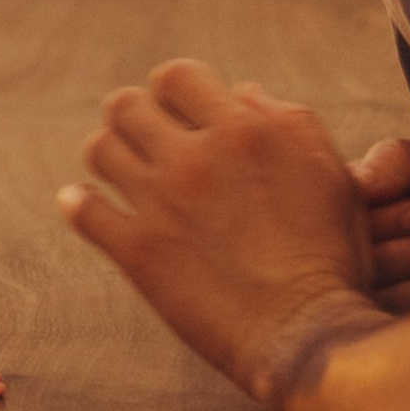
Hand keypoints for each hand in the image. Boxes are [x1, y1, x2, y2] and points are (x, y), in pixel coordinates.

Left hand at [57, 59, 375, 400]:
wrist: (307, 333)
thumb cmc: (330, 255)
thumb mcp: (331, 173)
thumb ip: (287, 120)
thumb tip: (243, 93)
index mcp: (243, 130)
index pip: (177, 76)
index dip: (174, 91)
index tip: (178, 111)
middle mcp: (195, 157)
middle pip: (125, 106)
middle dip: (133, 117)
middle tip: (146, 140)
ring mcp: (160, 204)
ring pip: (99, 151)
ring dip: (109, 156)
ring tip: (123, 172)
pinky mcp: (137, 251)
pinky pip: (83, 211)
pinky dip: (78, 203)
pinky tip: (82, 203)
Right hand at [351, 137, 409, 314]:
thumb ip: (399, 158)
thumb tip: (358, 183)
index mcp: (358, 200)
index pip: (342, 200)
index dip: (389, 207)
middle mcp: (350, 240)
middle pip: (346, 237)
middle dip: (404, 232)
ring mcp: (361, 283)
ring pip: (361, 271)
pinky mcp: (375, 319)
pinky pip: (378, 304)